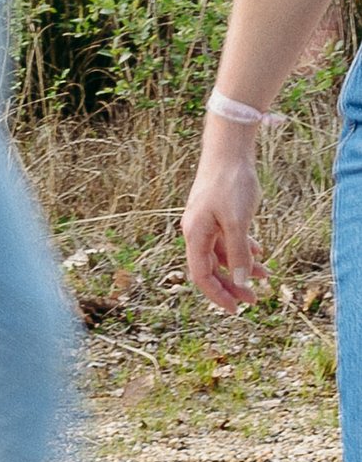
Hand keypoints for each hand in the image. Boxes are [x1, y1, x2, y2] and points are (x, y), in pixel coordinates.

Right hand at [182, 125, 265, 312]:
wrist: (229, 152)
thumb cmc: (230, 184)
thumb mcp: (237, 221)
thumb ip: (238, 252)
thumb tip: (240, 281)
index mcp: (195, 235)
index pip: (200, 275)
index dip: (217, 295)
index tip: (236, 310)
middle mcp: (197, 231)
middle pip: (211, 268)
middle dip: (232, 286)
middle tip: (254, 300)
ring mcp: (207, 223)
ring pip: (223, 254)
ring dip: (242, 267)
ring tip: (266, 276)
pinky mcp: (219, 214)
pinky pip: (229, 240)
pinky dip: (243, 249)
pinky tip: (260, 253)